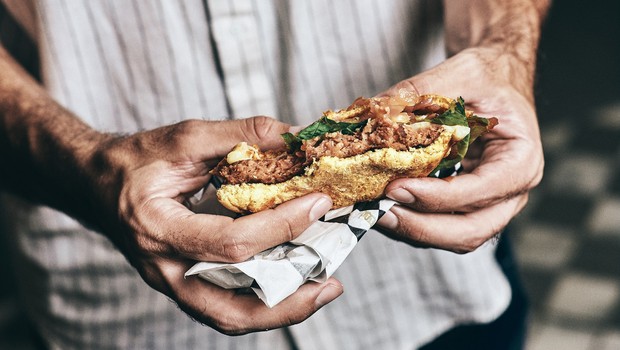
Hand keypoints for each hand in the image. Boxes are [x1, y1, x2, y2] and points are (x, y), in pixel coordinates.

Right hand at [85, 116, 341, 333]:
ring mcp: (170, 283)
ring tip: (321, 291)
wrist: (97, 183)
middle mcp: (162, 268)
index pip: (228, 243)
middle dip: (287, 300)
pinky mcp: (181, 285)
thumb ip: (239, 135)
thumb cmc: (137, 160)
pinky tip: (292, 284)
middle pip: (229, 307)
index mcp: (157, 227)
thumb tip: (294, 137)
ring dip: (280, 311)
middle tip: (332, 283)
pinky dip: (262, 303)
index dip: (280, 226)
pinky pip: (224, 307)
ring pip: (229, 317)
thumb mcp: (184, 137)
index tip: (318, 203)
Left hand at [377, 47, 543, 252]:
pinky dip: (410, 222)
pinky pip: (440, 226)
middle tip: (380, 211)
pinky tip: (381, 206)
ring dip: (411, 230)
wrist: (495, 82)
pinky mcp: (466, 206)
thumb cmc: (488, 78)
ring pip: (453, 237)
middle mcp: (510, 192)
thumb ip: (420, 91)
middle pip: (469, 231)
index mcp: (520, 160)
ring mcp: (489, 204)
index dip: (436, 197)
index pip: (480, 192)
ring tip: (373, 211)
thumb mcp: (461, 72)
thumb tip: (375, 111)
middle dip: (420, 227)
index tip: (396, 187)